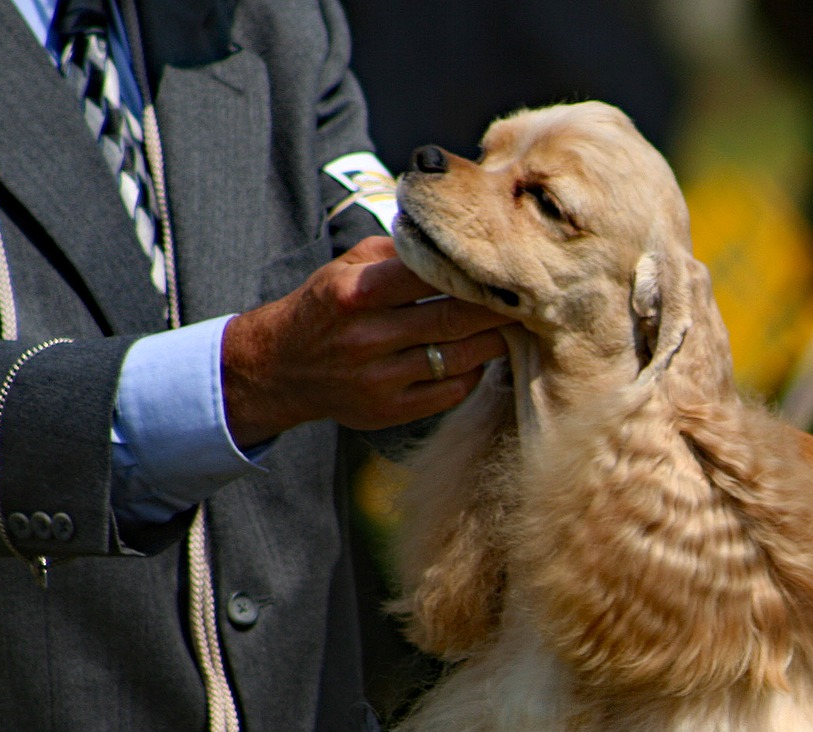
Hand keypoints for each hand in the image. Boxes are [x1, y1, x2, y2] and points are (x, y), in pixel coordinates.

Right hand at [222, 237, 508, 446]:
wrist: (282, 367)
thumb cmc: (326, 306)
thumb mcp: (346, 267)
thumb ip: (396, 250)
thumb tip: (452, 239)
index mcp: (355, 294)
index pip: (428, 276)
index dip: (472, 271)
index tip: (504, 264)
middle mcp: (367, 338)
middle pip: (452, 319)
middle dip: (497, 307)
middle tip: (529, 297)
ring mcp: (379, 379)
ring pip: (458, 358)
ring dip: (495, 342)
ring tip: (517, 326)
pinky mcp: (390, 411)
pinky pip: (450, 392)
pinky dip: (474, 373)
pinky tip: (481, 357)